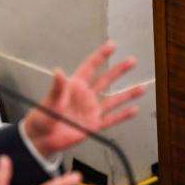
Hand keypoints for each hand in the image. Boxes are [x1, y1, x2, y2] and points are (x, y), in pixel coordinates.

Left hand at [24, 41, 144, 157]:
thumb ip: (57, 88)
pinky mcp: (93, 125)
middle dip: (118, 71)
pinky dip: (122, 116)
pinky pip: (111, 119)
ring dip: (127, 94)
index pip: (89, 68)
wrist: (42, 139)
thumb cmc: (42, 117)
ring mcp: (90, 111)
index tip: (111, 45)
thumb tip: (58, 71)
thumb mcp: (49, 101)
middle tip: (132, 61)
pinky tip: (134, 110)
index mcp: (74, 87)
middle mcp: (85, 96)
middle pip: (105, 81)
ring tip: (142, 87)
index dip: (100, 56)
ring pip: (112, 100)